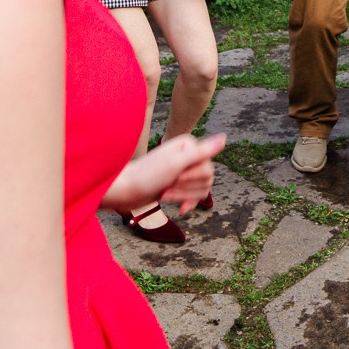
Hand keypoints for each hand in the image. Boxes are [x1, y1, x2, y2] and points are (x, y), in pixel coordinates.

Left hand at [102, 133, 223, 216]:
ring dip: (183, 196)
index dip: (191, 178)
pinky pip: (195, 196)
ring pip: (202, 189)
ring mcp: (184, 170)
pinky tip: (180, 210)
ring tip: (164, 195)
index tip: (173, 177)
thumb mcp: (175, 164)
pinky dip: (188, 203)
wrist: (125, 191)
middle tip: (166, 187)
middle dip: (186, 188)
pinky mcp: (179, 184)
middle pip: (207, 179)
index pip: (208, 168)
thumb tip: (224, 138)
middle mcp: (189, 155)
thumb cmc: (146, 176)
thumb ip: (201, 152)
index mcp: (189, 145)